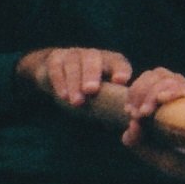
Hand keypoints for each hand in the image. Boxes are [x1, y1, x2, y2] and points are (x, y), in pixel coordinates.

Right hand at [16, 46, 132, 115]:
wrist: (55, 73)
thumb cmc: (87, 88)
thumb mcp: (101, 95)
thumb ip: (113, 107)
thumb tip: (129, 128)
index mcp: (109, 62)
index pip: (118, 62)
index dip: (121, 69)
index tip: (121, 81)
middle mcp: (92, 55)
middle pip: (93, 58)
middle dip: (92, 74)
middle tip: (91, 90)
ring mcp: (73, 55)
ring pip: (74, 63)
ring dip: (75, 82)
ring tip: (76, 101)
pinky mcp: (55, 59)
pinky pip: (57, 67)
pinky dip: (60, 81)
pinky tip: (63, 96)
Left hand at [118, 67, 184, 183]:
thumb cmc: (184, 165)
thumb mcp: (155, 156)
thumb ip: (139, 144)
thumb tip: (130, 126)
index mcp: (165, 104)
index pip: (148, 80)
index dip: (135, 91)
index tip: (130, 112)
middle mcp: (179, 97)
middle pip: (157, 74)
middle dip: (142, 90)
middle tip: (138, 113)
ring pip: (171, 79)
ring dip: (154, 91)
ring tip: (148, 112)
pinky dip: (176, 91)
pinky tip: (164, 99)